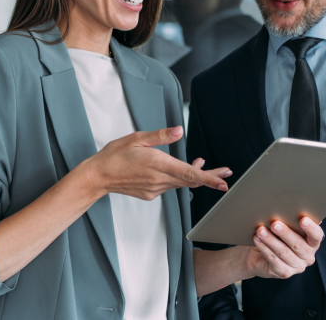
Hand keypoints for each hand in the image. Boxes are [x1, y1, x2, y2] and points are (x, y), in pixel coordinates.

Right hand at [82, 126, 230, 200]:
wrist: (98, 176)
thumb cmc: (115, 155)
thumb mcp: (137, 138)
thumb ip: (160, 136)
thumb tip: (179, 131)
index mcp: (158, 164)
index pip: (189, 174)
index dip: (209, 178)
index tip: (223, 183)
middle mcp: (159, 180)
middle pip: (191, 181)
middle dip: (210, 177)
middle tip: (226, 174)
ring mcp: (155, 189)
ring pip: (180, 183)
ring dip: (192, 175)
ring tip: (203, 164)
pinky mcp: (150, 194)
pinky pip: (168, 186)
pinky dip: (177, 178)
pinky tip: (176, 170)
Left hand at [242, 217, 323, 278]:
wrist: (259, 256)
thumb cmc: (276, 237)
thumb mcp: (286, 228)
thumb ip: (292, 221)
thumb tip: (294, 207)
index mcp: (312, 243)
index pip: (316, 236)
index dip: (311, 228)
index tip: (303, 219)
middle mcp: (308, 256)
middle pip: (298, 244)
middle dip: (285, 233)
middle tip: (274, 223)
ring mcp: (297, 266)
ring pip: (283, 252)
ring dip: (271, 240)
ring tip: (260, 230)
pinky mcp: (285, 273)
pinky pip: (274, 260)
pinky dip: (264, 248)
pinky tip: (257, 240)